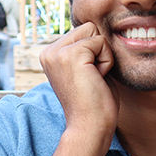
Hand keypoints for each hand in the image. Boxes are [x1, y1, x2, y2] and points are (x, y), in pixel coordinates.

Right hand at [40, 22, 118, 141]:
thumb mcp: (86, 70)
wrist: (90, 127)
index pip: (84, 31)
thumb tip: (96, 29)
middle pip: (89, 28)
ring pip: (95, 33)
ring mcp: (57, 52)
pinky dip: (106, 62)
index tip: (87, 78)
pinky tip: (96, 79)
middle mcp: (49, 51)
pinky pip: (101, 42)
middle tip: (92, 78)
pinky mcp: (70, 55)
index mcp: (50, 55)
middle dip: (99, 52)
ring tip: (93, 79)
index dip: (95, 53)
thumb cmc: (94, 103)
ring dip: (102, 57)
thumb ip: (86, 50)